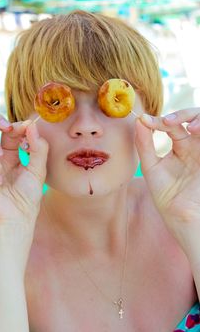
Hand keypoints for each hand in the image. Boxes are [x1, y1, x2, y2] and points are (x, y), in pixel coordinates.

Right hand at [0, 113, 47, 233]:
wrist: (17, 218)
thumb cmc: (27, 197)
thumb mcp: (38, 169)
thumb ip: (38, 148)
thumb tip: (32, 124)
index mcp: (10, 154)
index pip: (8, 131)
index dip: (17, 125)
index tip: (28, 127)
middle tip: (7, 126)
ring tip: (2, 155)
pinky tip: (0, 180)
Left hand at [135, 108, 199, 249]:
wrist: (183, 218)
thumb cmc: (166, 195)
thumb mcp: (152, 168)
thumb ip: (145, 144)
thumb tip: (138, 120)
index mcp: (180, 146)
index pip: (172, 125)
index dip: (160, 120)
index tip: (145, 121)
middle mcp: (194, 145)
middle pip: (193, 118)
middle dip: (181, 115)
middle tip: (167, 122)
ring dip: (197, 119)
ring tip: (187, 128)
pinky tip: (195, 132)